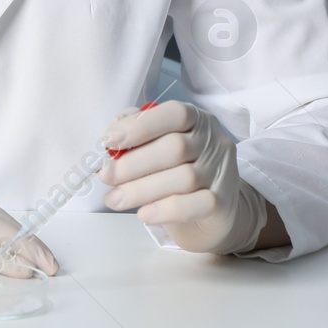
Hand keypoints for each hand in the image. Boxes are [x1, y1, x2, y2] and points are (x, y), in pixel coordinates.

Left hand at [98, 101, 266, 254]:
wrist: (212, 212)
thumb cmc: (177, 170)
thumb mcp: (159, 145)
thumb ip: (137, 133)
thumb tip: (111, 138)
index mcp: (196, 119)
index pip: (174, 113)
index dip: (140, 126)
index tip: (109, 142)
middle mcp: (213, 142)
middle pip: (174, 148)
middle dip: (133, 163)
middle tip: (106, 177)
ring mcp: (220, 172)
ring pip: (183, 178)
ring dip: (141, 190)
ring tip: (114, 199)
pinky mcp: (221, 203)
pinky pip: (194, 205)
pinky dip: (164, 210)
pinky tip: (143, 214)